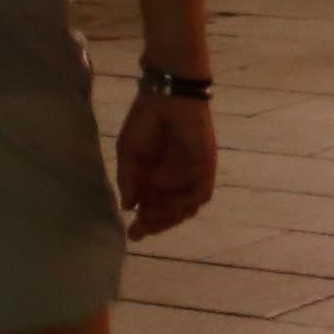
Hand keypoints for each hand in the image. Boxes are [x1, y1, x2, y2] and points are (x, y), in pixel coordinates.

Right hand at [117, 87, 216, 236]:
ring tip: (150, 214)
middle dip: (156, 224)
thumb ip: (128, 179)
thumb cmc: (145, 123)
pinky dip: (183, 198)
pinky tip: (164, 194)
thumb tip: (127, 206)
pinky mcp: (206, 169)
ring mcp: (192, 177)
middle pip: (171, 213)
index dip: (144, 222)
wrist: (167, 100)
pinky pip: (199, 192)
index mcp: (156, 178)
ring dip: (169, 215)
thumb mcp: (128, 153)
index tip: (131, 233)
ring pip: (186, 208)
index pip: (153, 207)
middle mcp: (175, 182)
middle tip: (139, 230)